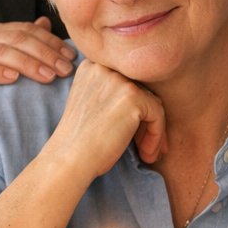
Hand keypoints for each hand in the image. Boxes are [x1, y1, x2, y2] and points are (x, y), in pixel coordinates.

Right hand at [0, 17, 74, 134]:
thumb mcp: (4, 66)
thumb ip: (23, 44)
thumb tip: (46, 23)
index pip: (27, 30)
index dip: (52, 42)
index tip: (72, 58)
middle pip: (16, 38)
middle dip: (45, 53)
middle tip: (65, 70)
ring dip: (27, 63)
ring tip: (47, 77)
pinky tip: (13, 79)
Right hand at [44, 60, 167, 176]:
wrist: (69, 160)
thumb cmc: (79, 142)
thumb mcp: (91, 106)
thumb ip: (112, 95)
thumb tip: (151, 101)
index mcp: (91, 67)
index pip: (125, 83)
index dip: (133, 110)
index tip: (134, 134)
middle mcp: (104, 67)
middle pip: (140, 91)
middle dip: (145, 121)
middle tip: (143, 146)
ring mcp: (118, 80)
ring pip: (152, 103)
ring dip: (152, 130)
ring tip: (146, 153)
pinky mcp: (132, 96)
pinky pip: (158, 114)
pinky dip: (157, 136)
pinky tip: (146, 154)